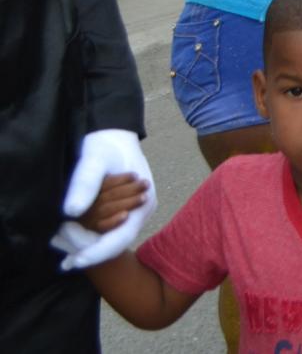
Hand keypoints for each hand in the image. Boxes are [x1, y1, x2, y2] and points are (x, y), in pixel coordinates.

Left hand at [49, 129, 153, 270]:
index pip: (120, 239)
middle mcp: (139, 214)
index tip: (73, 262)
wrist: (113, 136)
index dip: (97, 253)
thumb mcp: (94, 159)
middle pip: (114, 243)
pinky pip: (106, 231)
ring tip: (62, 252)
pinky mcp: (120, 211)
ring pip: (110, 239)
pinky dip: (88, 237)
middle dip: (89, 252)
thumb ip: (85, 184)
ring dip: (87, 246)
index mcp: (142, 205)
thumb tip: (71, 213)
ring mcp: (131, 213)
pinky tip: (69, 239)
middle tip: (62, 258)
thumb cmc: (107, 145)